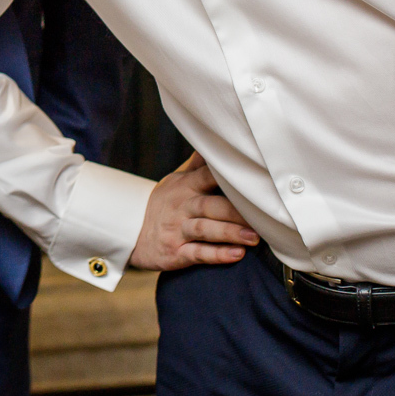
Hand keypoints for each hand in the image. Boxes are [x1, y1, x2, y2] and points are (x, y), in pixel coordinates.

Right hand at [127, 153, 259, 270]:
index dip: (227, 174)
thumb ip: (198, 165)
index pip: (207, 176)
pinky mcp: (176, 253)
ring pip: (204, 230)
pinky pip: (197, 254)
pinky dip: (217, 255)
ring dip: (229, 233)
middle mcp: (181, 207)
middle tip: (262, 216)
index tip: (253, 176)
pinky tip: (236, 255)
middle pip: (209, 205)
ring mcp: (177, 230)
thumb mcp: (176, 181)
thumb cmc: (164, 204)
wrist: (132, 234)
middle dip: (235, 211)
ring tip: (254, 238)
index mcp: (185, 186)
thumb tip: (214, 140)